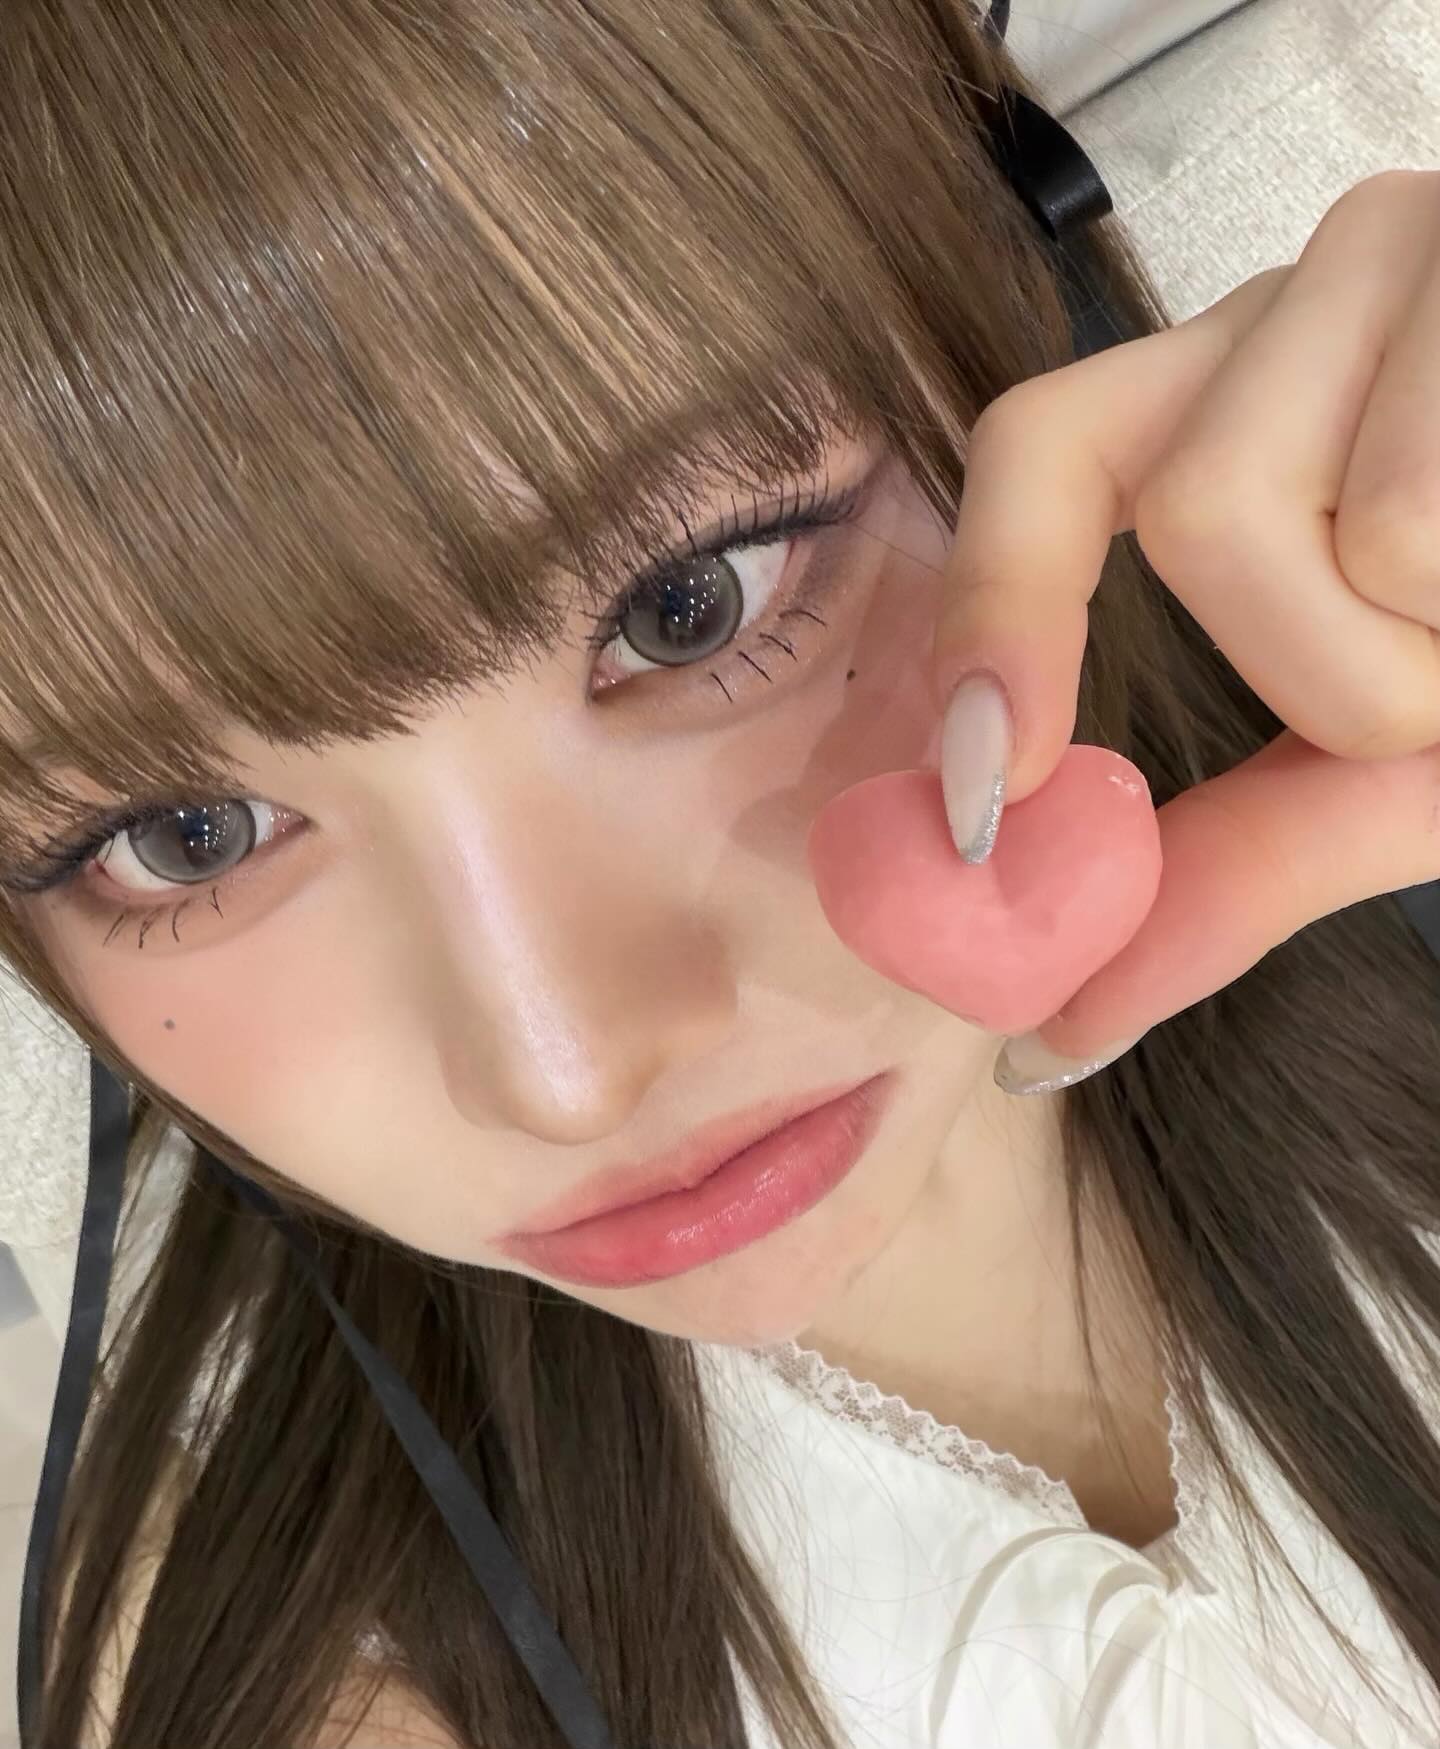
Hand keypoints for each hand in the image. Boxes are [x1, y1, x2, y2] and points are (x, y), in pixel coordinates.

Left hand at [933, 170, 1439, 1093]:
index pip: (1043, 446)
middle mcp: (1325, 275)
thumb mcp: (1399, 757)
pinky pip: (1420, 535)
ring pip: (1308, 531)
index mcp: (1251, 383)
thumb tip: (1047, 1028)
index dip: (996, 611)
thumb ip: (1230, 862)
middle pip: (1194, 513)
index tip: (991, 790)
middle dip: (1330, 680)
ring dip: (1426, 667)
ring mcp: (1436, 246)